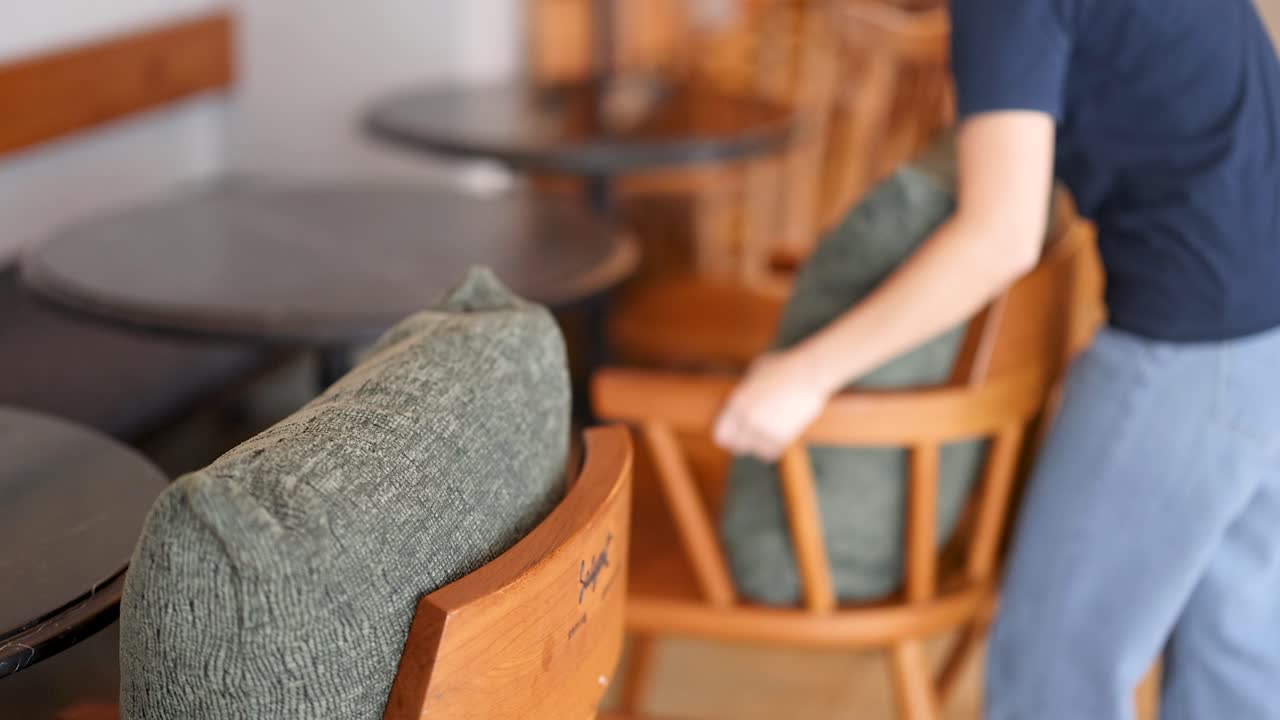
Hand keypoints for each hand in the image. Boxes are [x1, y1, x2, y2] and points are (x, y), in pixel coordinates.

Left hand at [713, 351, 834, 461]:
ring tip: (765, 436)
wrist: (808, 372)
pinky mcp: (783, 436)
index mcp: (737, 402)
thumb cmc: (784, 367)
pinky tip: (776, 438)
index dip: (727, 437)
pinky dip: (773, 448)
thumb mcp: (756, 371)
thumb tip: (744, 393)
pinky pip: (771, 452)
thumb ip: (747, 387)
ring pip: (756, 451)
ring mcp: (765, 429)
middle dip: (742, 444)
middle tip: (749, 440)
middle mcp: (748, 418)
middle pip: (738, 446)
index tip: (733, 437)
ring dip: (759, 446)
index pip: (722, 434)